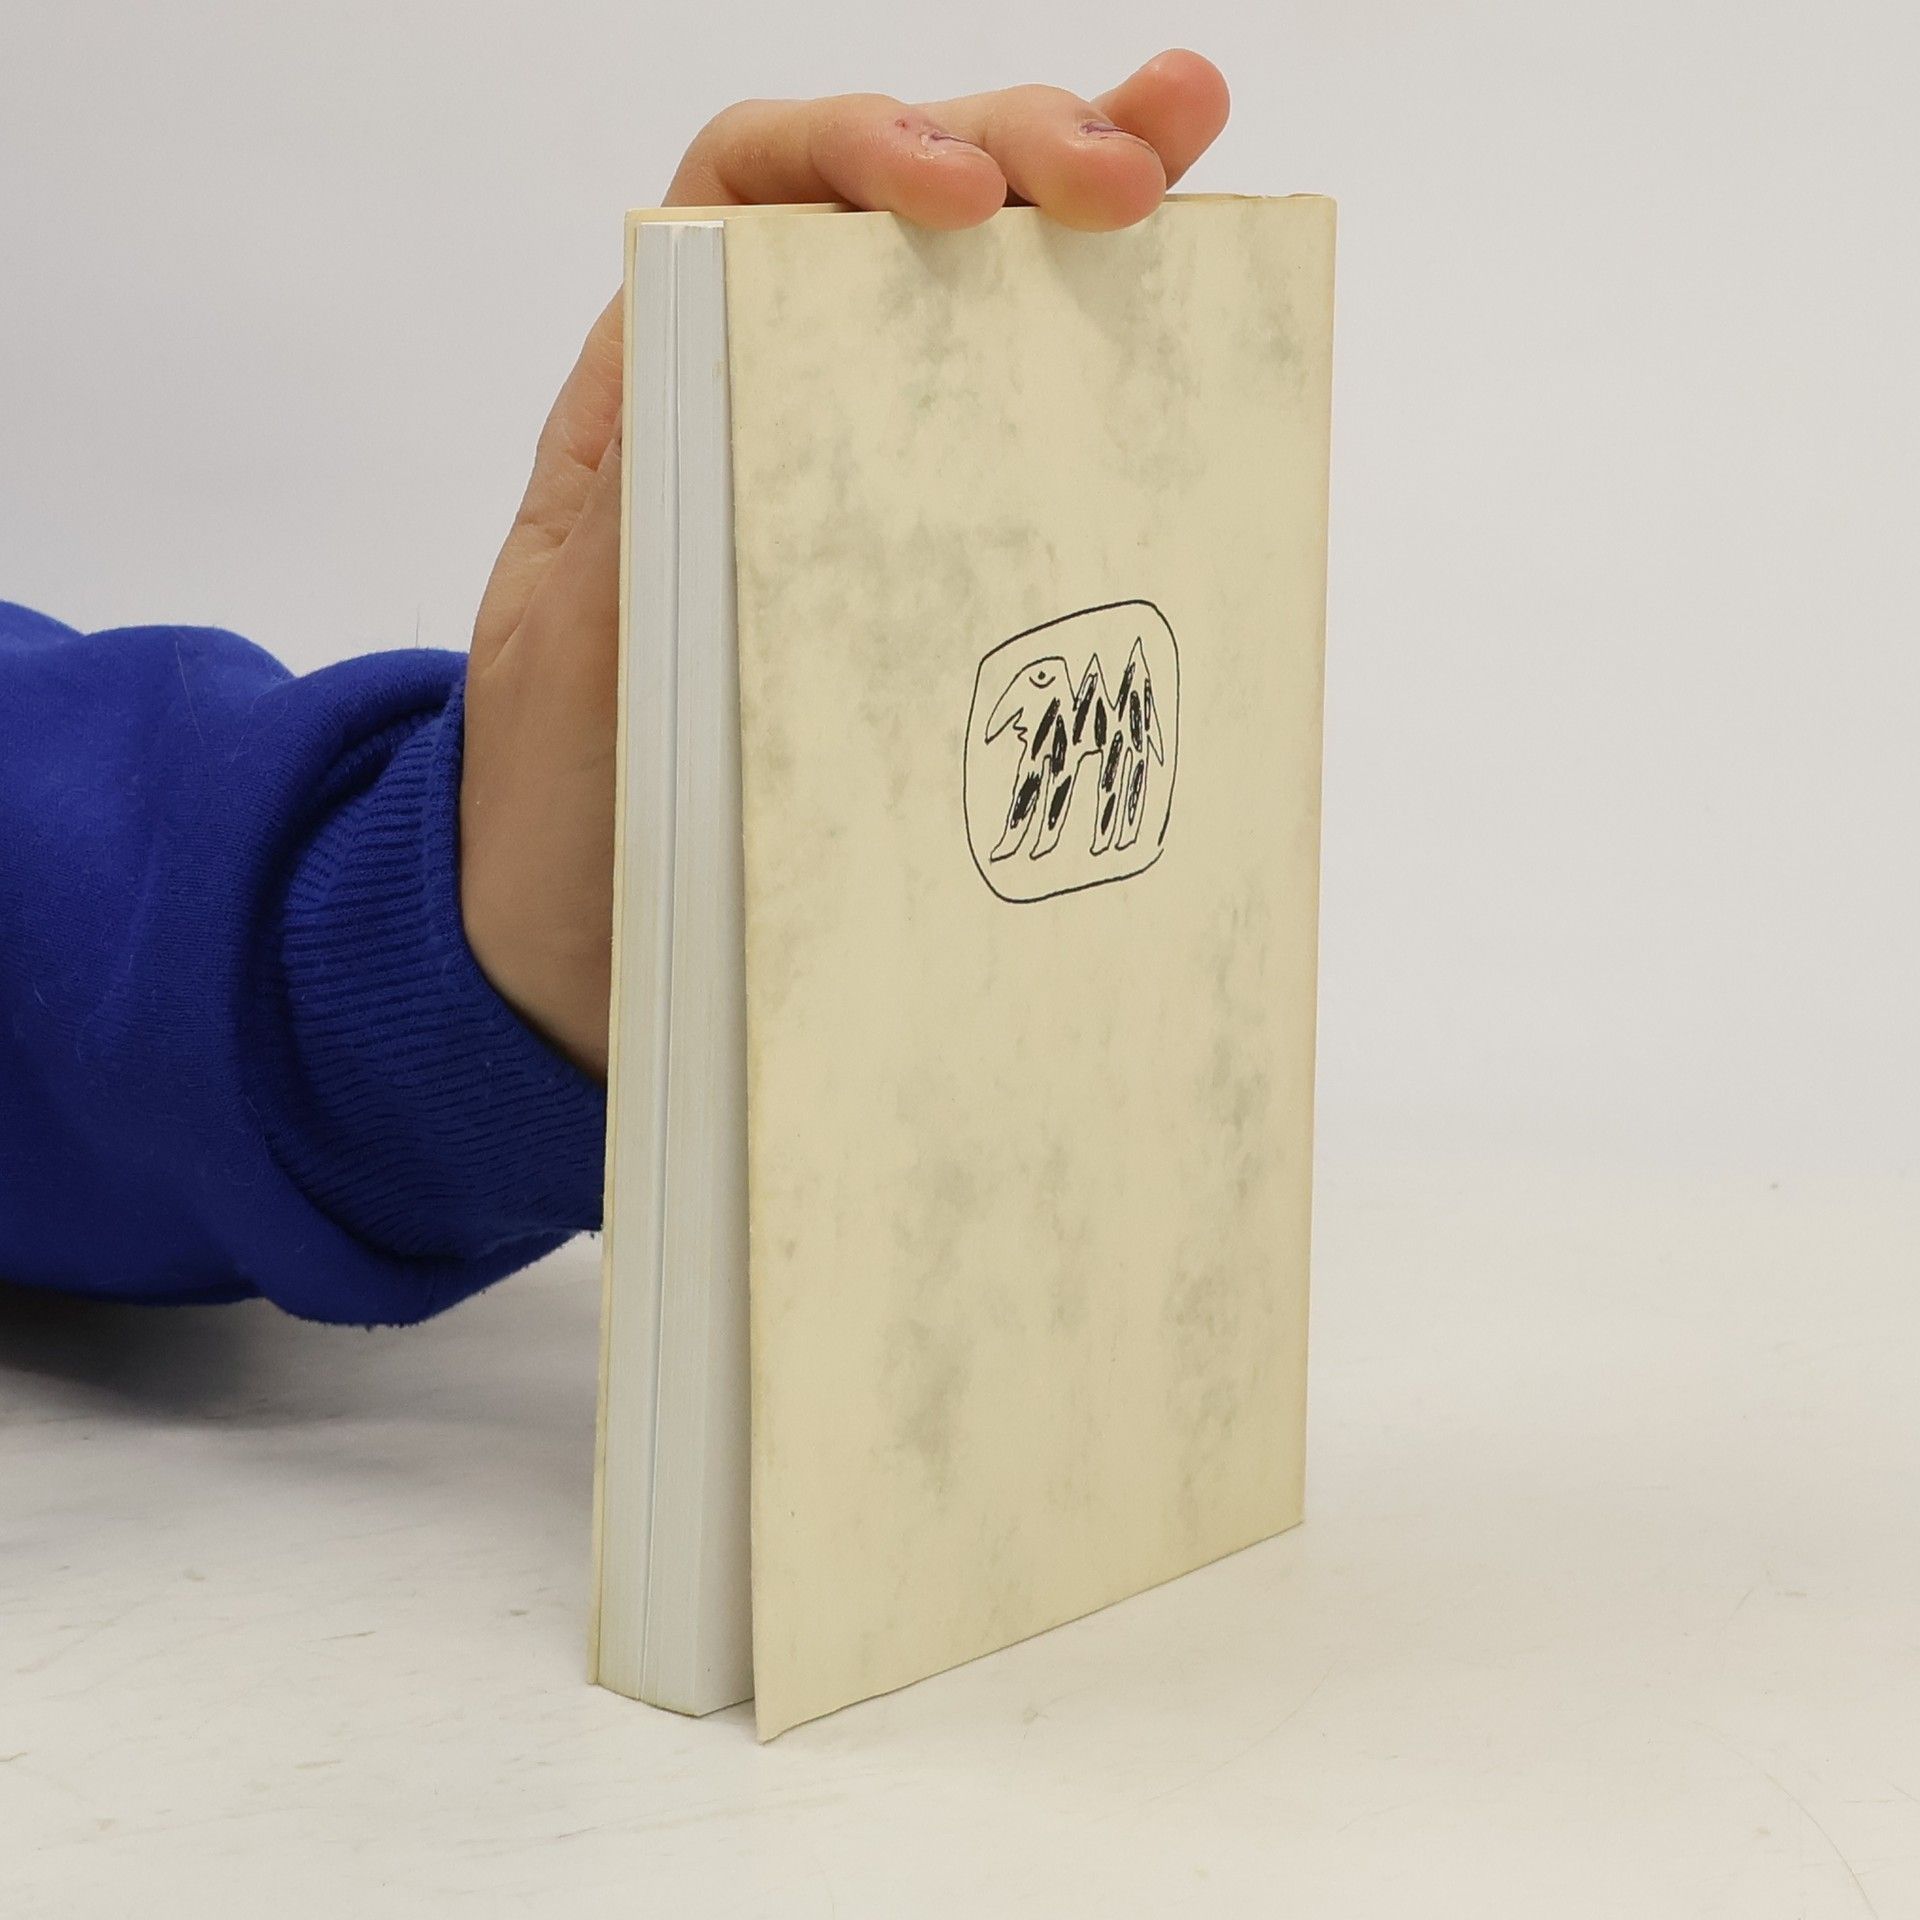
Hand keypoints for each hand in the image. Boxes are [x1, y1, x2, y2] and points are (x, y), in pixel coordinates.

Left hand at [460, 50, 1231, 1077]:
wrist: (577, 955)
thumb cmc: (557, 813)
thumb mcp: (573, 668)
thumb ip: (638, 533)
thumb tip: (737, 397)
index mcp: (655, 402)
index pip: (750, 193)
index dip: (856, 151)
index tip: (958, 197)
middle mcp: (760, 413)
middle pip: (891, 219)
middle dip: (1019, 151)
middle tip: (1137, 170)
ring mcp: (855, 492)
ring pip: (978, 313)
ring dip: (1088, 219)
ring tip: (1184, 149)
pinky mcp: (926, 582)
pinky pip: (1025, 459)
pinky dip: (1109, 384)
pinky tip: (1195, 343)